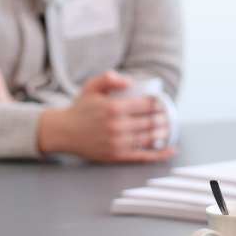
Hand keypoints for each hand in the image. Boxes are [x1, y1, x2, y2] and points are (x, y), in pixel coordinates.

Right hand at [37, 71, 173, 162]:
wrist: (64, 132)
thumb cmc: (80, 109)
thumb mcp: (91, 87)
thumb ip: (108, 78)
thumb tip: (130, 81)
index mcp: (113, 107)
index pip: (145, 104)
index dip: (158, 103)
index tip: (161, 102)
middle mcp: (117, 126)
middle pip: (150, 121)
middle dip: (163, 117)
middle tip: (167, 114)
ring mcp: (118, 142)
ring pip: (149, 138)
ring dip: (163, 132)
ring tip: (168, 127)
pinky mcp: (117, 156)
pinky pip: (144, 156)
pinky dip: (160, 154)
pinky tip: (171, 150)